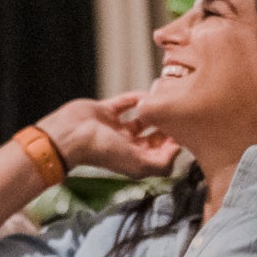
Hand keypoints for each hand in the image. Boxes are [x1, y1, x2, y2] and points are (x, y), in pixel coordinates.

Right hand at [38, 94, 180, 179]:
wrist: (71, 134)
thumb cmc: (102, 151)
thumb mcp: (138, 163)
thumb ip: (161, 162)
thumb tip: (178, 151)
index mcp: (135, 160)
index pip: (161, 155)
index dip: (174, 145)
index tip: (185, 131)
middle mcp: (126, 146)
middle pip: (153, 138)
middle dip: (166, 128)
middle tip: (179, 114)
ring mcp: (115, 129)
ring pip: (140, 120)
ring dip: (152, 112)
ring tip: (165, 102)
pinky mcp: (106, 112)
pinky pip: (124, 103)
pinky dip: (135, 98)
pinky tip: (146, 94)